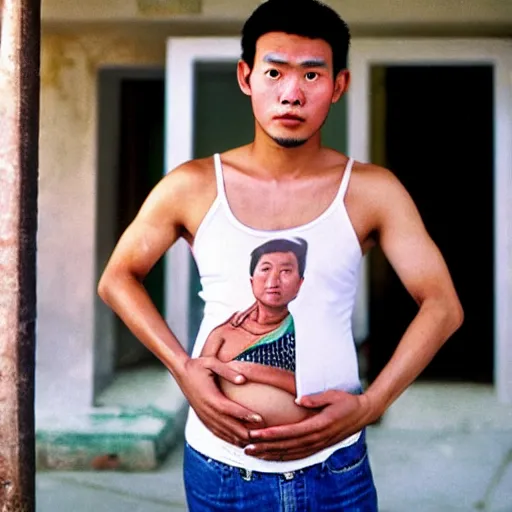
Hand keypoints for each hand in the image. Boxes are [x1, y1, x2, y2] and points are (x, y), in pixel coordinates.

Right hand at [175, 356, 263, 447]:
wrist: (182, 372)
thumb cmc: (199, 365)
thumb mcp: (212, 363)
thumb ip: (227, 371)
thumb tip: (243, 379)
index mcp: (209, 396)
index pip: (229, 409)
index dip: (244, 415)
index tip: (260, 419)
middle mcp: (206, 409)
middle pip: (227, 425)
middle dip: (245, 432)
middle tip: (263, 435)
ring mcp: (203, 415)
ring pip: (222, 432)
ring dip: (238, 438)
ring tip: (255, 442)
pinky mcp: (202, 418)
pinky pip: (216, 432)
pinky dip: (228, 438)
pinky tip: (238, 442)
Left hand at [244, 390, 374, 460]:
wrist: (363, 414)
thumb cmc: (347, 401)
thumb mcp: (333, 395)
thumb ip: (316, 398)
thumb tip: (298, 399)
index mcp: (320, 424)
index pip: (291, 432)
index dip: (273, 434)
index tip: (256, 434)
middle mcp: (318, 437)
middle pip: (287, 445)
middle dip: (265, 447)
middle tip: (246, 447)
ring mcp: (319, 444)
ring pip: (291, 453)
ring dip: (271, 454)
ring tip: (253, 453)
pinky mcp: (319, 446)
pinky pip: (298, 455)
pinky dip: (283, 457)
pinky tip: (271, 457)